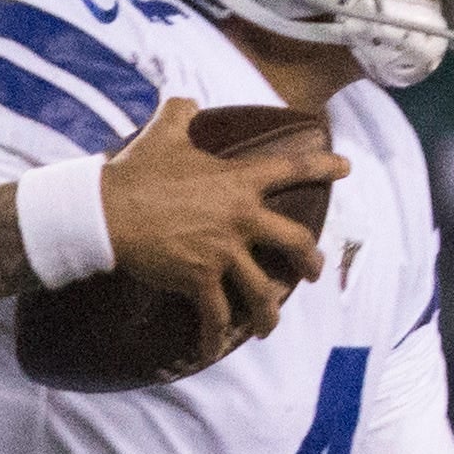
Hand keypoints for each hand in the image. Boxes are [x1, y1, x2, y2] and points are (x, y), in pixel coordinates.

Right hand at [98, 97, 350, 366]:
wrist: (106, 211)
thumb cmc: (135, 171)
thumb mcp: (163, 131)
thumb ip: (180, 111)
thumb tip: (184, 102)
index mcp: (238, 181)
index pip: (292, 169)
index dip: (324, 167)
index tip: (346, 169)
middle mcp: (240, 219)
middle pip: (296, 243)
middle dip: (311, 262)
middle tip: (313, 273)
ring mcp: (223, 253)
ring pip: (263, 291)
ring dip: (269, 314)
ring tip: (267, 327)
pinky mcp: (198, 279)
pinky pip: (216, 316)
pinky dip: (214, 338)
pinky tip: (210, 351)